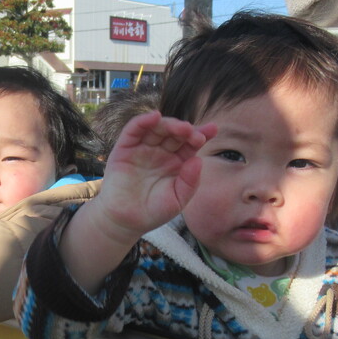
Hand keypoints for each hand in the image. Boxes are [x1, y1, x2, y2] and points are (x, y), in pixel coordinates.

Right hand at [58, 111, 215, 293]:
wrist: (126, 221)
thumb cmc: (153, 211)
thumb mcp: (177, 200)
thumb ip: (189, 182)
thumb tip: (198, 160)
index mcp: (177, 161)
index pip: (191, 143)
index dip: (201, 134)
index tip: (212, 129)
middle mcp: (161, 151)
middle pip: (175, 132)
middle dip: (185, 130)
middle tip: (192, 133)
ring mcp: (143, 148)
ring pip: (157, 127)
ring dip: (169, 124)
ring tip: (181, 128)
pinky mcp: (124, 148)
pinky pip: (134, 129)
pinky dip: (143, 121)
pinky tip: (154, 117)